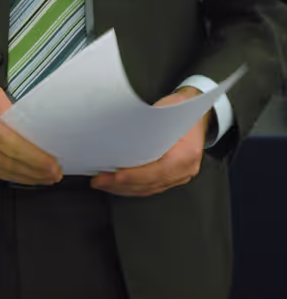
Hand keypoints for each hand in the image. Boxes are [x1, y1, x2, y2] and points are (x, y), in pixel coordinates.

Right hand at [0, 71, 62, 186]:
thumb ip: (8, 109)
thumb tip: (26, 127)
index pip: (14, 147)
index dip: (35, 159)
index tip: (52, 165)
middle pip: (8, 164)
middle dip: (34, 172)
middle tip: (54, 175)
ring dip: (23, 177)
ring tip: (42, 178)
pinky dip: (6, 174)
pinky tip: (19, 175)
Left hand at [90, 86, 210, 197]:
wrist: (198, 113)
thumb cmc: (181, 109)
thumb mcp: (166, 109)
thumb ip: (147, 123)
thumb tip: (120, 131)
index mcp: (186, 153)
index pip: (159, 170)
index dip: (136, 175)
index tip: (116, 176)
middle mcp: (186, 169)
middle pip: (150, 183)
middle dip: (122, 184)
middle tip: (99, 180)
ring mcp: (180, 176)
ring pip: (149, 188)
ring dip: (124, 188)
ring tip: (102, 183)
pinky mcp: (173, 177)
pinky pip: (151, 186)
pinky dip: (133, 186)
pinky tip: (117, 184)